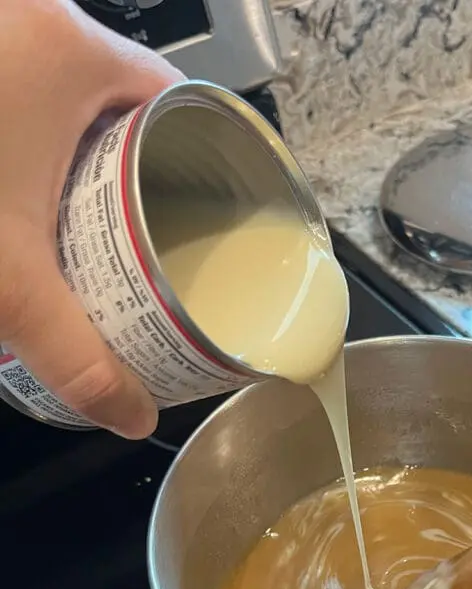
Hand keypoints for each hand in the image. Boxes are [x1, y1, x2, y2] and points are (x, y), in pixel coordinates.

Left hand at [0, 0, 182, 437]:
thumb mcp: (4, 278)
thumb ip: (71, 350)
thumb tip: (132, 417)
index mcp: (72, 53)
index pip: (178, 98)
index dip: (202, 158)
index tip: (203, 213)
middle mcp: (33, 17)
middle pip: (125, 97)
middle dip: (140, 164)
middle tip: (145, 231)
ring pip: (69, 90)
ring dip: (85, 149)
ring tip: (89, 217)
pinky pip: (21, 82)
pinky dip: (34, 132)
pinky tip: (21, 184)